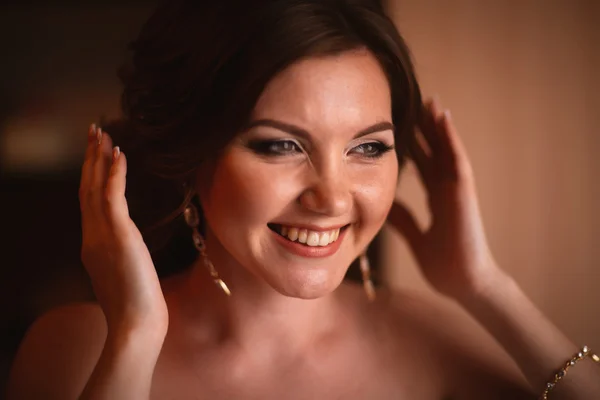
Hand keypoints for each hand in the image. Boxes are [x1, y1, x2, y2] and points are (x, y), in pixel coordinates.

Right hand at [79, 124, 167, 334]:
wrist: (135, 325)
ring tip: (102, 133)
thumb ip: (118, 252)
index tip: (97, 152)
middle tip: (94, 130)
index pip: (88, 200)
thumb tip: (125, 242)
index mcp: (92, 243)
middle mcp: (91, 235)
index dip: (91, 174)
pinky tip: (119, 154)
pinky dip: (114, 174)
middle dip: (90, 157)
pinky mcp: (118, 237)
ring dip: (99, 158)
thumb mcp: (122, 272)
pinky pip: (112, 198)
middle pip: (86, 188)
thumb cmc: (135, 304)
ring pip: (94, 188)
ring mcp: (101, 235)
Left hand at [387, 99, 499, 298]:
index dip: (413, 145)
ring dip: (438, 125)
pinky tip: (443, 117)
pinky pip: (457, 159)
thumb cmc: (443, 264)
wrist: (463, 283)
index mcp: (437, 199)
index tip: (397, 127)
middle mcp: (447, 189)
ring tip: (430, 100)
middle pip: (434, 151)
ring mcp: (457, 189)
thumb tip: (386, 204)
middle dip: (424, 129)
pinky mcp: (464, 192)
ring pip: (446, 149)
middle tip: (413, 102)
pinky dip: (450, 137)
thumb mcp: (414, 237)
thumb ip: (403, 219)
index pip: (422, 165)